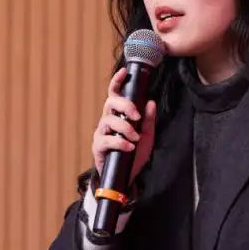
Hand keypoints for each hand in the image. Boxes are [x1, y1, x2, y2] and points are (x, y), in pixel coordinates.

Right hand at [91, 67, 157, 185]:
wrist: (127, 177)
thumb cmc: (135, 155)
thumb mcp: (147, 136)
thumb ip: (148, 120)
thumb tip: (150, 102)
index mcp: (118, 115)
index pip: (114, 94)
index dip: (117, 81)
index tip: (124, 72)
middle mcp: (107, 121)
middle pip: (110, 102)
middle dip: (124, 106)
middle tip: (136, 116)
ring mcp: (101, 133)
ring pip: (108, 120)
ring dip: (124, 127)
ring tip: (135, 138)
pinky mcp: (98, 147)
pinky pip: (106, 140)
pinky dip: (119, 142)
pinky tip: (129, 147)